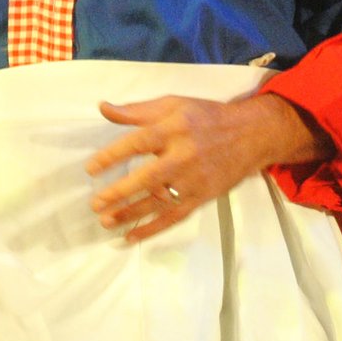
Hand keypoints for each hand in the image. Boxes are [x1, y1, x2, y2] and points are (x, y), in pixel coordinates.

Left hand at [85, 93, 329, 242]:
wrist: (251, 135)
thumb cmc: (205, 117)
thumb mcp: (173, 104)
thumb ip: (137, 110)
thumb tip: (103, 108)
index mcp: (174, 128)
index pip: (138, 143)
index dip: (112, 156)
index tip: (91, 169)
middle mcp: (184, 155)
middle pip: (148, 178)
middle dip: (120, 192)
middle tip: (96, 204)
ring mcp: (194, 180)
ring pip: (159, 202)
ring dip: (131, 214)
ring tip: (106, 222)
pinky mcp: (202, 197)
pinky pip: (174, 217)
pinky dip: (153, 229)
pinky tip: (132, 237)